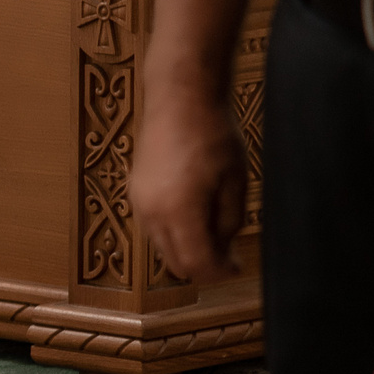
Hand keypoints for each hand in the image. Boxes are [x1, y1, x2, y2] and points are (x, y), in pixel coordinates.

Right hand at [129, 89, 247, 283]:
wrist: (179, 100)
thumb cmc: (213, 135)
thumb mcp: (236, 181)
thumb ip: (229, 220)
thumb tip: (224, 246)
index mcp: (179, 211)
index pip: (196, 263)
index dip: (219, 273)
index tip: (238, 268)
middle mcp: (152, 213)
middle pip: (175, 262)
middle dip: (203, 265)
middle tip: (229, 256)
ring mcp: (139, 203)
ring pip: (162, 247)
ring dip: (187, 249)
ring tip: (214, 231)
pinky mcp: (135, 192)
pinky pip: (154, 227)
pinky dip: (174, 233)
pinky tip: (194, 214)